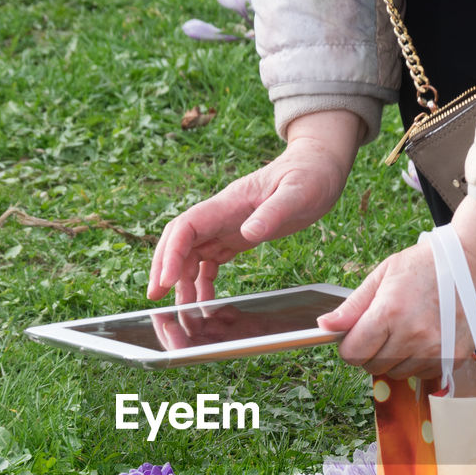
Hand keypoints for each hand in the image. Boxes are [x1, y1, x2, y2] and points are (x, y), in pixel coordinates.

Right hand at [147, 110, 362, 303]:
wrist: (320, 166)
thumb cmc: (310, 174)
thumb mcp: (297, 193)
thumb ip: (273, 213)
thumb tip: (249, 233)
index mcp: (229, 203)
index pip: (186, 227)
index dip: (171, 253)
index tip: (167, 281)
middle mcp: (221, 214)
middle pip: (179, 241)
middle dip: (164, 268)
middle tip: (155, 297)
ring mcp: (228, 225)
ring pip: (192, 254)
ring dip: (183, 280)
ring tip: (182, 308)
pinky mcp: (238, 235)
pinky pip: (211, 259)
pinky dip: (203, 280)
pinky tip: (205, 299)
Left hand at [317, 198, 475, 380]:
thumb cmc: (427, 264)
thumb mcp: (384, 275)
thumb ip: (353, 306)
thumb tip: (325, 326)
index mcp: (389, 313)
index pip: (352, 353)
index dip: (349, 346)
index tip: (356, 337)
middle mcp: (412, 337)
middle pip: (372, 367)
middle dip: (371, 352)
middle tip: (384, 330)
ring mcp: (435, 351)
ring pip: (396, 374)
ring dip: (395, 359)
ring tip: (408, 331)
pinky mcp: (453, 360)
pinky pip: (422, 375)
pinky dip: (418, 362)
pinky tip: (426, 339)